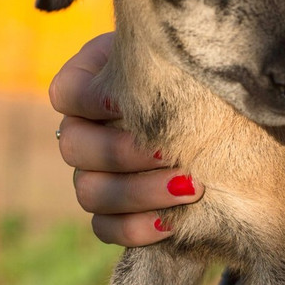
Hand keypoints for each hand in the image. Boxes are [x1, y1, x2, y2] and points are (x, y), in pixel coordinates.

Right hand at [49, 33, 203, 246]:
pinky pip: (105, 229)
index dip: (94, 100)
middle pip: (76, 149)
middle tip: (172, 152)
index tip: (131, 102)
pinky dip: (135, 229)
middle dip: (126, 153)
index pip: (66, 94)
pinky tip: (172, 222)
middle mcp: (80, 131)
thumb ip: (158, 58)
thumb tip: (149, 72)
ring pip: (90, 193)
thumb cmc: (194, 75)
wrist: (218, 115)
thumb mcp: (175, 56)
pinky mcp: (110, 212)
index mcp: (86, 86)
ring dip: (139, 193)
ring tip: (190, 187)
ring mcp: (91, 174)